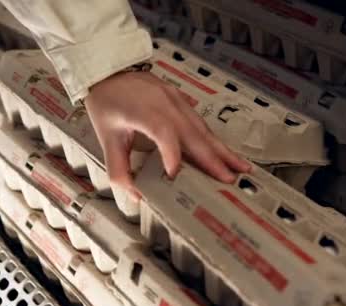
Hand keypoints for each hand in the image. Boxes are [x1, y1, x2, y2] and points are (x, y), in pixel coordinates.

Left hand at [84, 71, 250, 200]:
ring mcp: (176, 99)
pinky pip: (199, 120)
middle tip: (231, 178)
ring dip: (221, 149)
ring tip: (239, 166)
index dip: (172, 154)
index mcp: (145, 112)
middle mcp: (165, 104)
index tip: (174, 175)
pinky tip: (224, 151)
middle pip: (194, 133)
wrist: (109, 71)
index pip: (164, 134)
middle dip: (214, 158)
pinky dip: (212, 138)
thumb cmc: (107, 102)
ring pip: (202, 127)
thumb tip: (135, 195)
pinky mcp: (180, 98)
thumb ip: (118, 170)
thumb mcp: (106, 138)